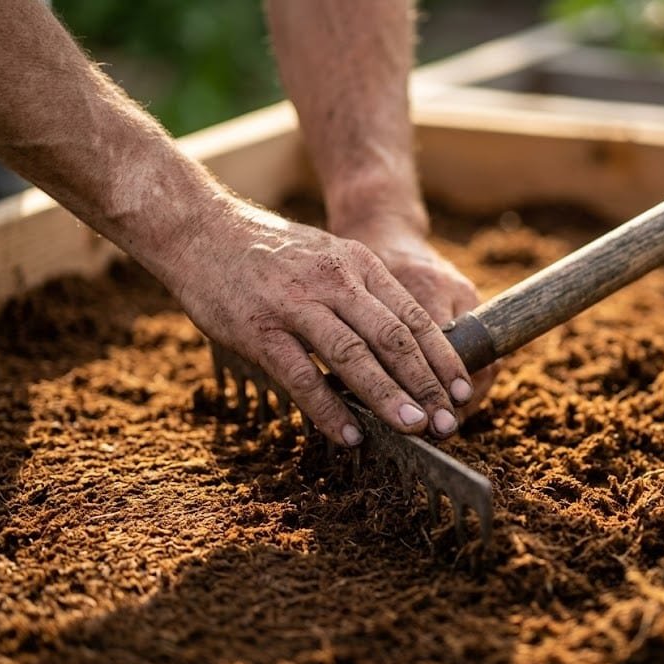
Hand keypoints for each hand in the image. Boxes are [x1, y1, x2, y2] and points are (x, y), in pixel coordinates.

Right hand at [172, 197, 474, 444]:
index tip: (465, 391)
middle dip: (426, 385)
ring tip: (414, 429)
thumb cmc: (268, 254)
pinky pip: (300, 374)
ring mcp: (296, 304)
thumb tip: (398, 349)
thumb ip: (361, 296)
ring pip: (353, 356)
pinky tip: (348, 434)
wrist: (198, 229)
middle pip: (393, 338)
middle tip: (449, 422)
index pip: (414, 317)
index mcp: (358, 265)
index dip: (443, 359)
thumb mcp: (327, 258)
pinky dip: (328, 408)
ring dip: (388, 397)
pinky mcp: (258, 328)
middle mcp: (335, 281)